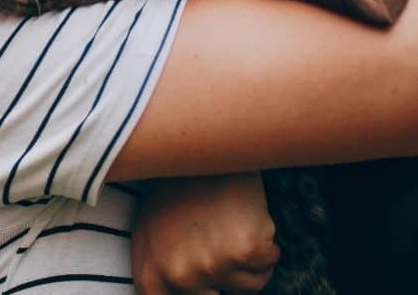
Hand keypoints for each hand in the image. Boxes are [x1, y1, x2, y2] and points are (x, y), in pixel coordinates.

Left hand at [131, 173, 280, 294]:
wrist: (201, 139)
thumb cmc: (177, 182)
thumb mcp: (150, 227)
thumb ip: (160, 268)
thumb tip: (179, 290)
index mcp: (151, 274)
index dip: (205, 294)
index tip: (213, 284)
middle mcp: (178, 276)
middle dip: (226, 277)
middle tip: (222, 243)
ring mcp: (211, 264)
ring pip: (249, 284)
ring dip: (249, 258)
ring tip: (232, 218)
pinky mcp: (243, 250)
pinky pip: (268, 262)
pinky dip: (266, 242)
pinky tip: (248, 212)